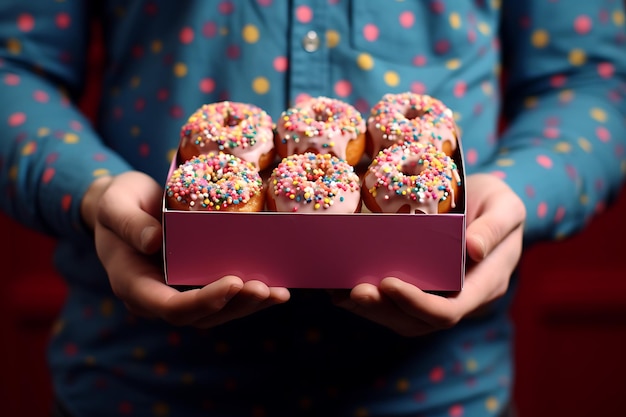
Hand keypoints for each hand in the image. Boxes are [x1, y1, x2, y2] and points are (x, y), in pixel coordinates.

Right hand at [84, 171, 289, 327]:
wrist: (124, 206)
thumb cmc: (117, 203)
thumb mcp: (113, 205)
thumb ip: (128, 223)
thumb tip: (154, 242)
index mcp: (134, 285)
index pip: (171, 307)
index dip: (204, 301)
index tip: (233, 282)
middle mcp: (158, 297)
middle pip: (200, 316)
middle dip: (236, 305)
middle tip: (266, 288)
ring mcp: (178, 292)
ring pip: (217, 312)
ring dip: (248, 305)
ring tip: (279, 292)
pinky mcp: (195, 282)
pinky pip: (223, 296)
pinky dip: (249, 294)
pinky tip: (276, 287)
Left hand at [332, 173, 525, 336]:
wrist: (489, 203)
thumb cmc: (499, 202)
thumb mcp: (507, 206)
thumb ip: (495, 227)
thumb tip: (473, 249)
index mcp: (484, 285)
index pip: (448, 310)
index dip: (416, 304)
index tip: (389, 283)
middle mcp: (460, 298)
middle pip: (418, 322)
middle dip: (383, 310)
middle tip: (353, 291)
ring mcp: (439, 295)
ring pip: (402, 318)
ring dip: (370, 309)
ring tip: (340, 292)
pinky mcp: (422, 286)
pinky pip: (395, 303)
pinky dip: (369, 298)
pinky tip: (341, 286)